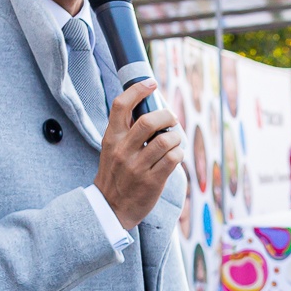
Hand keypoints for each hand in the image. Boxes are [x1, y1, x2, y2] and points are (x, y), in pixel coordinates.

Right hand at [95, 80, 181, 228]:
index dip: (137, 90)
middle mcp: (122, 150)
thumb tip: (150, 108)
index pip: (120, 106)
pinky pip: (173, 158)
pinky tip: (176, 155)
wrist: (110, 208)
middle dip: (167, 116)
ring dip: (177, 137)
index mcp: (111, 138)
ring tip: (176, 140)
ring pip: (166, 140)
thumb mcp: (112, 149)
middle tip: (172, 119)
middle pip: (149, 121)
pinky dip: (179, 153)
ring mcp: (137, 166)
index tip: (151, 83)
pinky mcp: (152, 181)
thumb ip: (126, 131)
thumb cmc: (116, 174)